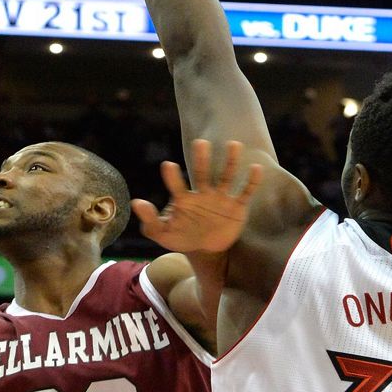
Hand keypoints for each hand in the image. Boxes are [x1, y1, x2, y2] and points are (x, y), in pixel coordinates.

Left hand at [132, 139, 263, 253]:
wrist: (206, 249)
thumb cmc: (182, 236)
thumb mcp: (163, 233)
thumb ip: (149, 220)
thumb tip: (135, 202)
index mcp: (183, 199)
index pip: (176, 185)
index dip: (172, 177)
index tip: (168, 165)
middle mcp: (203, 193)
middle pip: (202, 173)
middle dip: (202, 158)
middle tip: (200, 142)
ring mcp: (221, 198)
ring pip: (226, 176)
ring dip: (230, 161)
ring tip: (234, 145)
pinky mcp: (237, 206)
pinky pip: (245, 192)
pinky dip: (251, 181)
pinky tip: (256, 168)